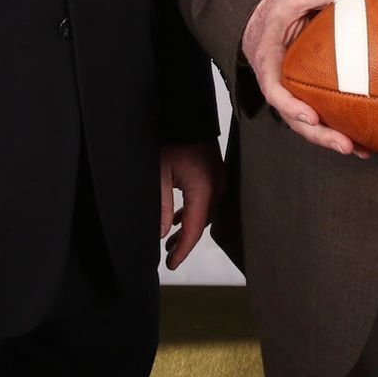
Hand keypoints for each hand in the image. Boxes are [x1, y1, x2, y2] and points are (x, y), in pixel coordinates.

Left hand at [159, 140, 223, 271]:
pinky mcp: (214, 171)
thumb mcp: (159, 175)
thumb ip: (162, 207)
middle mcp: (217, 184)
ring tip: (171, 241)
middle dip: (185, 241)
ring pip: (205, 212)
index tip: (170, 264)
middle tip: (167, 257)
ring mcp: (218, 177)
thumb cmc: (171, 138)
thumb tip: (163, 234)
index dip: (183, 250)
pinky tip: (180, 218)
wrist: (184, 111)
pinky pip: (207, 199)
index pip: (195, 229)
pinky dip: (193, 212)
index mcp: (205, 187)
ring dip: (189, 227)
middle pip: (203, 222)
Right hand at [241, 0, 367, 156]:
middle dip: (319, 135)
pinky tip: (361, 141)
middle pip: (293, 118)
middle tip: (346, 145)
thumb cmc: (275, 10)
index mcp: (269, 60)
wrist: (262, 19)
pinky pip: (316, 117)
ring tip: (359, 150)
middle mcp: (277, 83)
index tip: (311, 117)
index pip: (274, 89)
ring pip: (305, 124)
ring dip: (330, 139)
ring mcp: (290, 92)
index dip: (291, 106)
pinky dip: (335, 130)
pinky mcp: (303, 95)